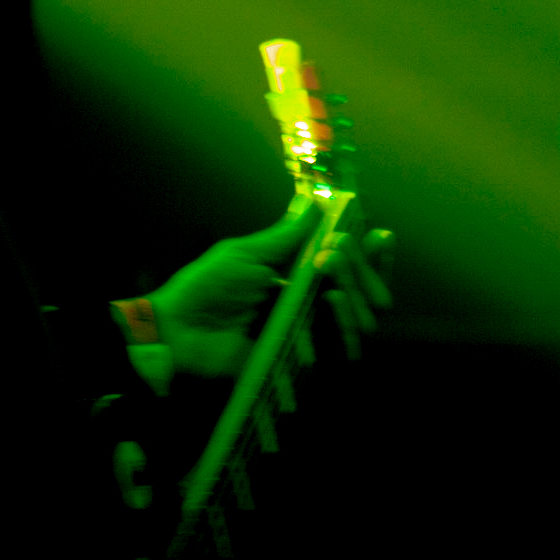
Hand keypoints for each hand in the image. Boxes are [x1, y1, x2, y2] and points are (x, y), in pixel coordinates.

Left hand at [152, 201, 394, 377]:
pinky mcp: (302, 358)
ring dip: (355, 282)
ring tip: (331, 264)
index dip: (372, 254)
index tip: (381, 236)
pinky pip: (341, 343)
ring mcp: (309, 333)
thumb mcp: (246, 253)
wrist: (178, 332)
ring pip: (361, 313)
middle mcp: (311, 305)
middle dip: (363, 264)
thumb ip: (287, 234)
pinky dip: (345, 317)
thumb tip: (318, 201)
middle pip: (365, 289)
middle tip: (342, 246)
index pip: (352, 267)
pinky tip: (335, 297)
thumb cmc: (207, 289)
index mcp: (299, 277)